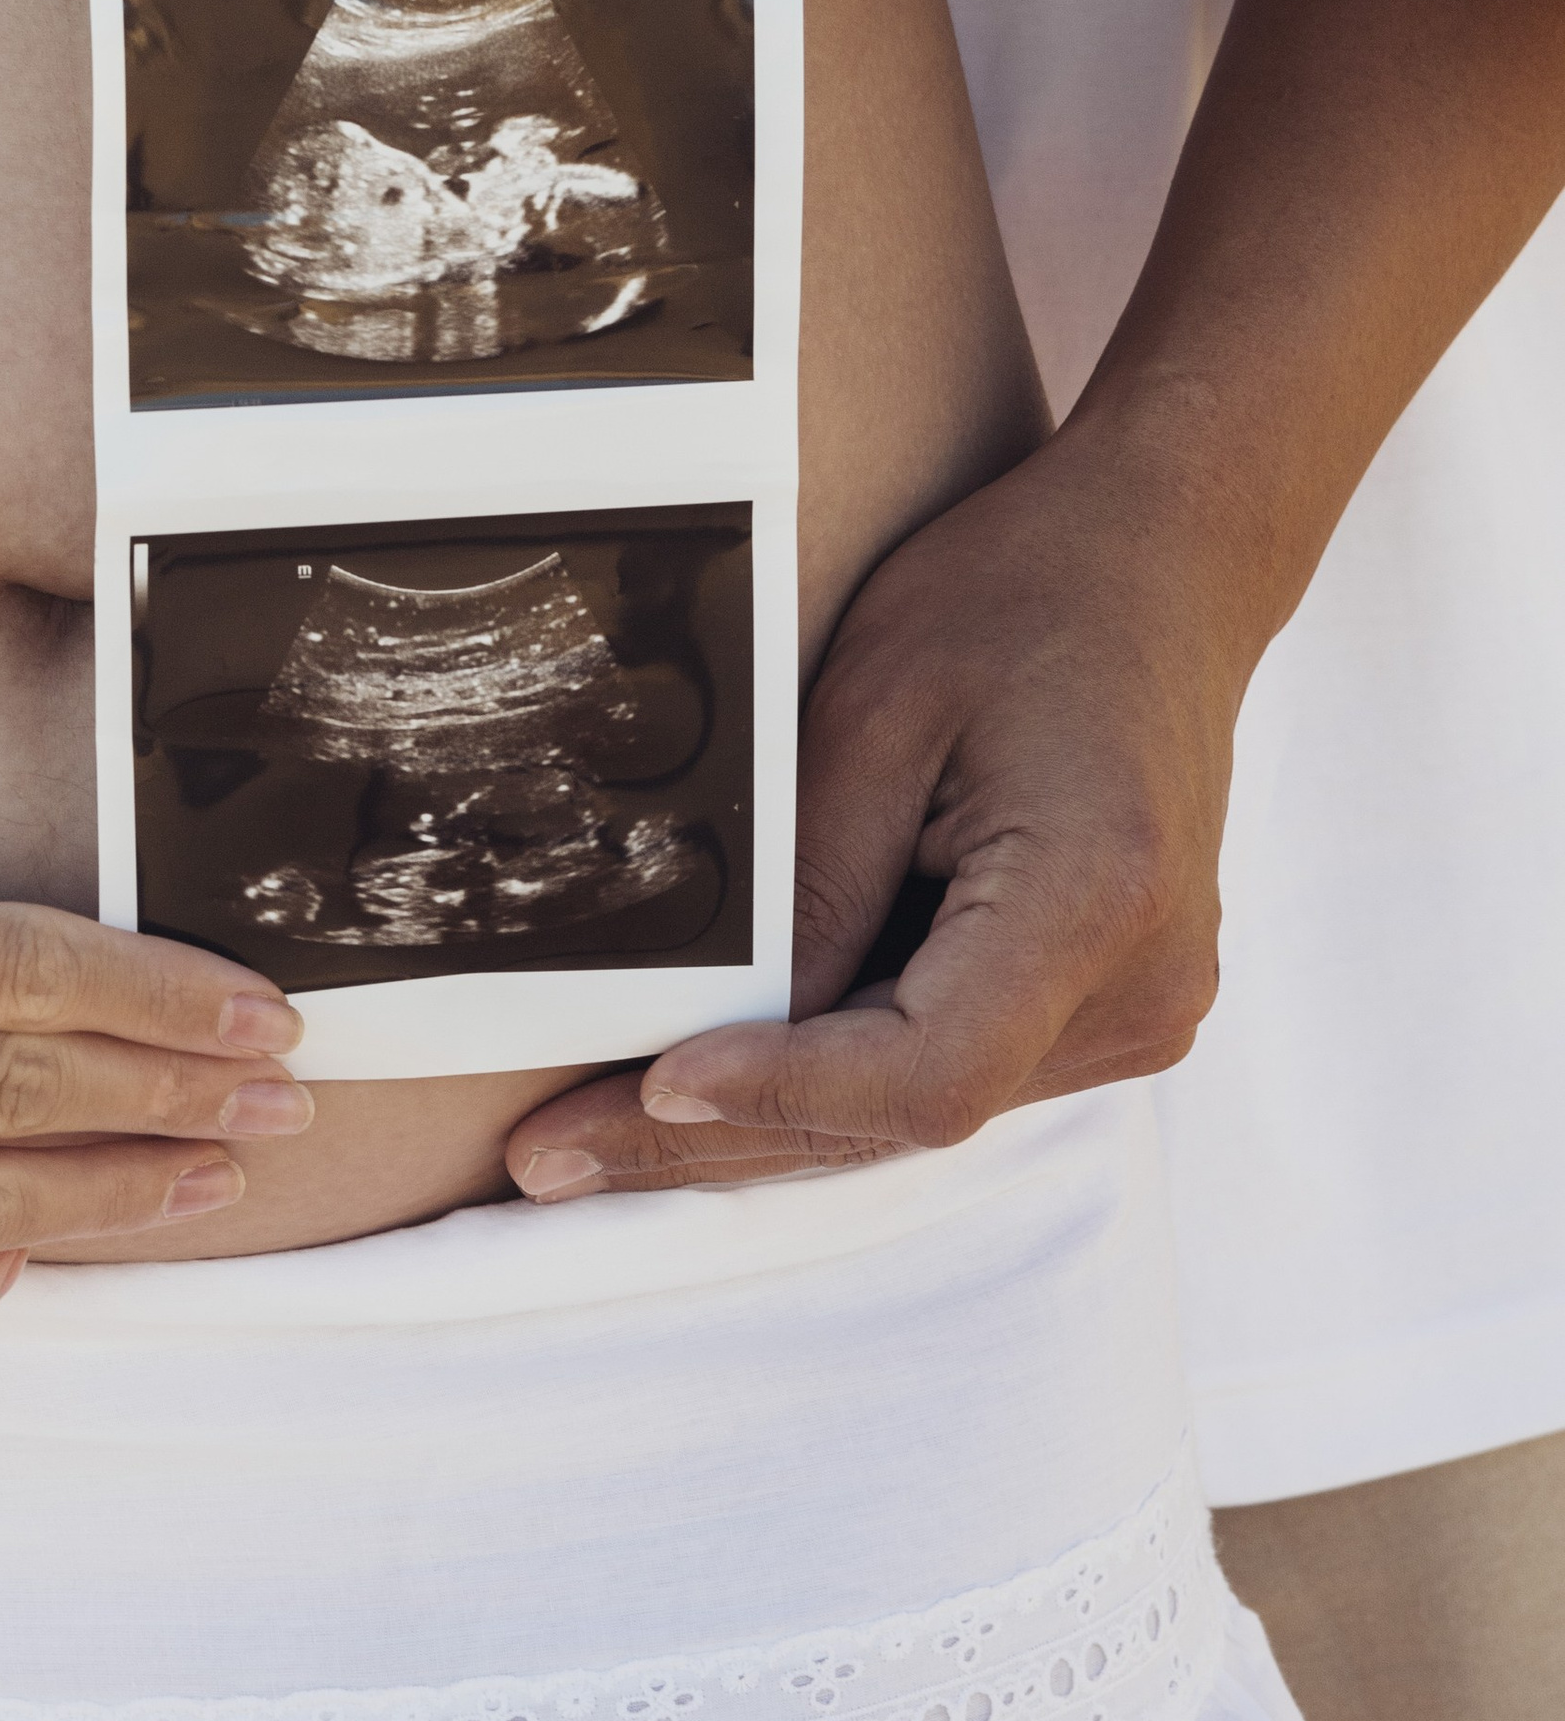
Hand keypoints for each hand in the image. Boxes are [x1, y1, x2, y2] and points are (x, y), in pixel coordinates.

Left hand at [503, 414, 1237, 1198]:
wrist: (1168, 561)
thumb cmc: (1026, 596)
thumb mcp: (883, 706)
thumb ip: (813, 880)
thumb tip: (721, 1030)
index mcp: (1096, 898)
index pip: (926, 1075)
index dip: (780, 1095)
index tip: (650, 1085)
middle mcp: (1143, 986)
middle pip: (907, 1117)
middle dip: (721, 1143)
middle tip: (554, 1158)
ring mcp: (1139, 1008)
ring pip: (917, 1111)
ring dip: (765, 1120)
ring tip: (592, 1134)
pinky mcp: (1111, 1002)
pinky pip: (949, 1067)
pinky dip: (831, 1073)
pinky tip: (709, 1076)